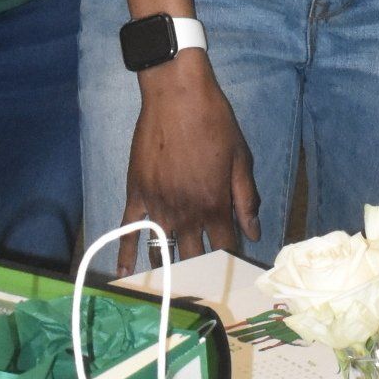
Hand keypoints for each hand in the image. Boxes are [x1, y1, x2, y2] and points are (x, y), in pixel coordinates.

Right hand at [122, 55, 259, 267]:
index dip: (232, 258)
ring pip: (162, 249)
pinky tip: (124, 272)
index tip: (234, 266)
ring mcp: (158, 206)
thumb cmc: (215, 123)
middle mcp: (185, 213)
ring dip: (169, 267)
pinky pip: (128, 230)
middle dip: (202, 269)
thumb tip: (254, 232)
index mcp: (214, 205)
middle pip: (194, 255)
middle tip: (205, 280)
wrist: (177, 97)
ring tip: (173, 281)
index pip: (225, 245)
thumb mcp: (241, 159)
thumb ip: (246, 199)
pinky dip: (126, 252)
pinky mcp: (136, 194)